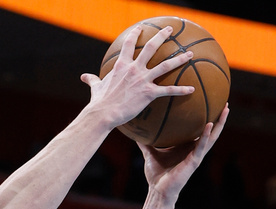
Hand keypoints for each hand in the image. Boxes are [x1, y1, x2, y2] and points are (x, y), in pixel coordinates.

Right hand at [81, 26, 195, 128]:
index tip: (141, 28)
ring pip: (165, 65)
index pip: (129, 45)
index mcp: (121, 66)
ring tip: (190, 54)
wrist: (103, 114)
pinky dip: (181, 90)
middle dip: (162, 36)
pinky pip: (168, 90)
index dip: (135, 35)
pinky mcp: (149, 93)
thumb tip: (83, 76)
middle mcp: (134, 69)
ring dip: (179, 59)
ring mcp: (143, 80)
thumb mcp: (95, 87)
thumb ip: (92, 80)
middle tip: (171, 30)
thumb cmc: (99, 102)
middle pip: (152, 48)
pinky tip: (191, 90)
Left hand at [139, 105, 228, 201]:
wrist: (158, 189)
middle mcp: (194, 149)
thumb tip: (137, 133)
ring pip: (212, 137)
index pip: (199, 130)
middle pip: (211, 131)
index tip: (211, 104)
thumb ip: (146, 144)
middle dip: (219, 118)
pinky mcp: (194, 161)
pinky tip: (209, 125)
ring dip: (219, 123)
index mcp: (187, 147)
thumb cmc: (157, 174)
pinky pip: (201, 146)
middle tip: (226, 103)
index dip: (207, 118)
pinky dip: (205, 135)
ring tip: (225, 110)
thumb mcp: (150, 154)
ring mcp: (196, 155)